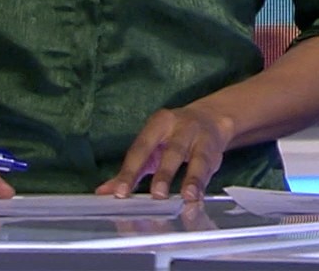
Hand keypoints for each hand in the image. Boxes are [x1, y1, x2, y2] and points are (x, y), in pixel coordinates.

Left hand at [95, 101, 233, 200]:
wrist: (210, 118)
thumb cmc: (173, 137)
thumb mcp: (151, 147)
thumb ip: (130, 170)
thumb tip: (103, 192)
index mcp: (159, 124)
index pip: (141, 148)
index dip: (130, 171)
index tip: (121, 193)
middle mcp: (181, 127)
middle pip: (172, 151)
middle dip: (165, 174)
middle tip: (157, 195)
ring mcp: (201, 138)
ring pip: (197, 159)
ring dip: (192, 179)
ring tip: (188, 197)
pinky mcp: (216, 151)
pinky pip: (210, 169)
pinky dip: (204, 185)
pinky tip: (198, 199)